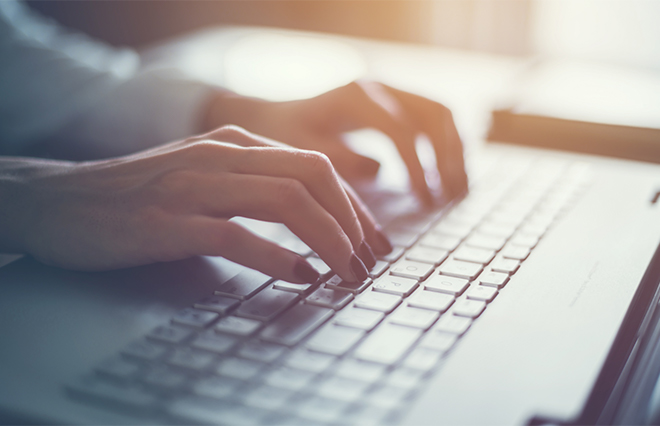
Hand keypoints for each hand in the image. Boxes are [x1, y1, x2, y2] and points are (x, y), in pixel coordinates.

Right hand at [0, 126, 391, 281]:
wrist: (63, 201)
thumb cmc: (141, 194)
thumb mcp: (205, 172)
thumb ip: (253, 182)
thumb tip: (313, 213)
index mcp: (236, 144)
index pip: (316, 167)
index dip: (353, 206)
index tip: (370, 242)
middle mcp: (221, 156)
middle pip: (312, 177)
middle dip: (352, 222)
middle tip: (368, 261)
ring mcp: (195, 185)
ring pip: (286, 201)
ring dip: (329, 239)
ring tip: (346, 272)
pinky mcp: (170, 221)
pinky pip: (237, 236)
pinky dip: (278, 258)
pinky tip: (301, 276)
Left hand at [205, 81, 468, 203]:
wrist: (278, 119)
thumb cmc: (286, 138)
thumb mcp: (303, 152)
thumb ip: (339, 161)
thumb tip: (379, 171)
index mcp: (356, 97)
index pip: (401, 130)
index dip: (419, 167)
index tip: (427, 202)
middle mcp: (379, 88)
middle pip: (434, 115)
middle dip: (448, 157)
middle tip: (452, 197)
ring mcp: (391, 93)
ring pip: (441, 115)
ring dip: (454, 152)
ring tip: (458, 192)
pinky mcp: (396, 105)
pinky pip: (433, 121)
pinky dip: (447, 147)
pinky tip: (449, 177)